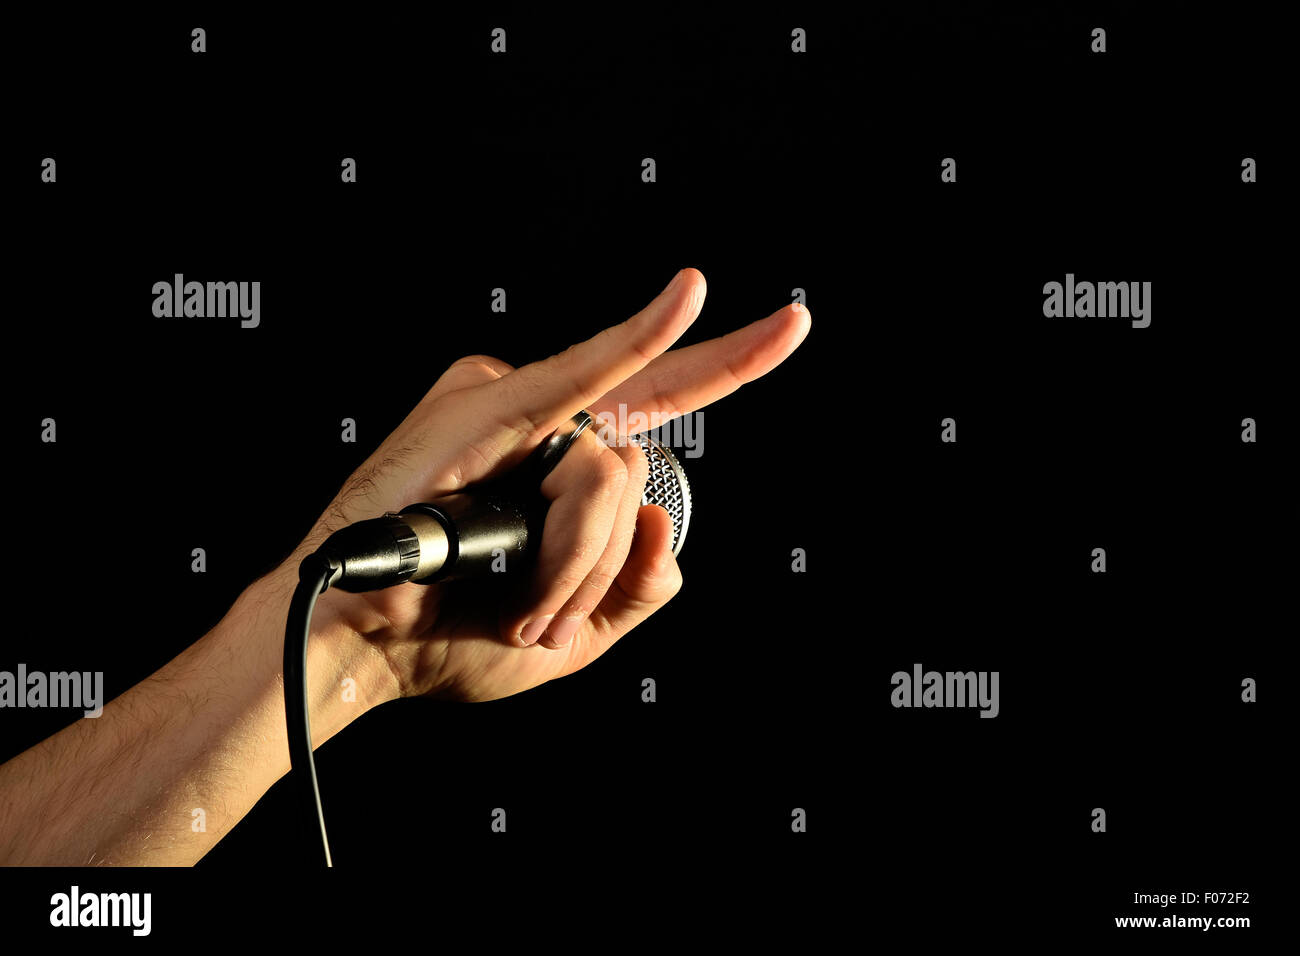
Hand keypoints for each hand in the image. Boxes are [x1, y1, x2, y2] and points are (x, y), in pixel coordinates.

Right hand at [288, 269, 809, 702]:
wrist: (364, 649)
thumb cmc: (450, 635)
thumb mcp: (576, 634)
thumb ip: (639, 585)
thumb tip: (669, 520)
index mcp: (565, 463)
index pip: (663, 400)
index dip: (731, 360)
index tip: (794, 323)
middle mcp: (550, 421)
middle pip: (633, 473)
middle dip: (592, 564)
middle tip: (536, 618)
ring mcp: (521, 401)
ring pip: (609, 470)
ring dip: (570, 564)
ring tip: (510, 605)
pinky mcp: (491, 397)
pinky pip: (585, 377)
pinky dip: (638, 339)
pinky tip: (692, 293)